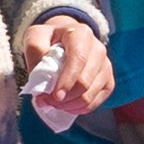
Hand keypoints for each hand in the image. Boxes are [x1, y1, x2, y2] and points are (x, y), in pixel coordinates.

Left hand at [20, 12, 112, 129]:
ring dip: (69, 105)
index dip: (67, 80)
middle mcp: (98, 49)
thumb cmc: (49, 39)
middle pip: (85, 81)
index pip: (78, 59)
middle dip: (64, 97)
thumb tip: (41, 80)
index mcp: (81, 34)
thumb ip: (35, 52)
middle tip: (45, 100)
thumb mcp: (35, 36)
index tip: (55, 96)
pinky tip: (66, 105)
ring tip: (54, 103)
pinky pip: (95, 102)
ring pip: (90, 95)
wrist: (64, 39)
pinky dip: (79, 108)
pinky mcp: (108, 81)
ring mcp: (105, 66)